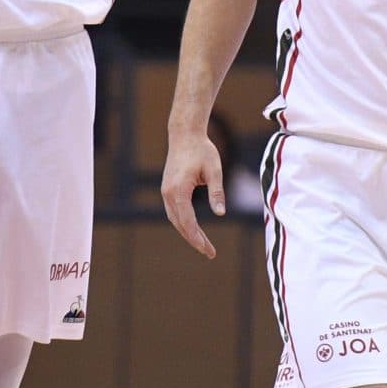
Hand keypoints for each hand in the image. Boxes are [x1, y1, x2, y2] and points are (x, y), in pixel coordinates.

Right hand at [161, 130, 226, 259]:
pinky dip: (183, 222)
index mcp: (178, 191)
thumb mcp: (214, 170)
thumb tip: (221, 214)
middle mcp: (168, 194)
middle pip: (180, 225)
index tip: (209, 251)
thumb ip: (217, 192)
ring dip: (188, 232)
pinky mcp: (167, 189)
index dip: (198, 239)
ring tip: (203, 244)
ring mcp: (165, 192)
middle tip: (209, 252)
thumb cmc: (202, 150)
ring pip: (175, 220)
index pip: (188, 222)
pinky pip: (173, 212)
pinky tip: (193, 229)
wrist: (185, 134)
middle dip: (194, 240)